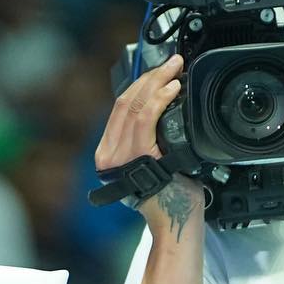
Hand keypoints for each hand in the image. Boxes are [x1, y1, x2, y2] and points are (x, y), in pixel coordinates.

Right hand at [95, 55, 204, 241]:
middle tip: (172, 62)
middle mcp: (109, 156)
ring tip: (175, 69)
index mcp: (108, 156)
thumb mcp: (153, 163)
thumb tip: (161, 109)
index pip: (119, 109)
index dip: (140, 84)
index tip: (159, 71)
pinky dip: (159, 99)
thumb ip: (148, 140)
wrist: (174, 221)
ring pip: (134, 106)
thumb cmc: (170, 195)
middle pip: (125, 103)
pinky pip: (145, 119)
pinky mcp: (137, 156)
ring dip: (157, 82)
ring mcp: (121, 157)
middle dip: (150, 77)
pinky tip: (172, 88)